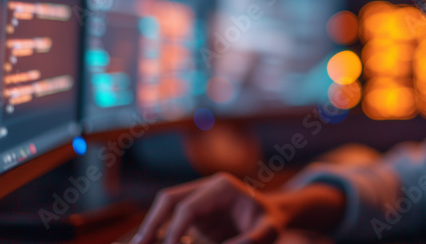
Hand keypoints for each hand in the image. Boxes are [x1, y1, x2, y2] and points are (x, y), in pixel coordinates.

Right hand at [131, 172, 287, 243]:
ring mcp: (198, 198)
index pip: (188, 207)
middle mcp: (206, 188)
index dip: (174, 229)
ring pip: (166, 206)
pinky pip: (171, 219)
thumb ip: (249, 241)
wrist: (274, 214)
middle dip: (152, 221)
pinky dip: (160, 232)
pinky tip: (151, 243)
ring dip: (151, 225)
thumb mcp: (269, 231)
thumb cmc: (272, 221)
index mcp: (222, 187)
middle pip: (169, 198)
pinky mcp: (195, 212)